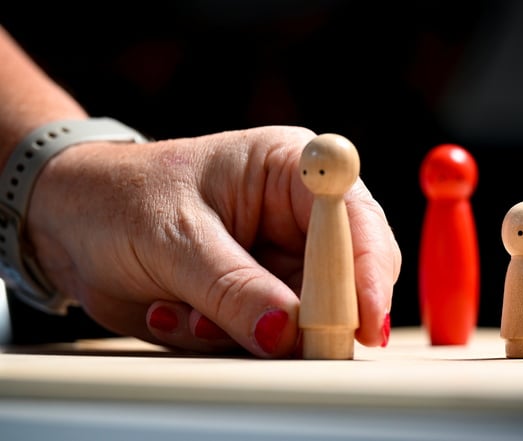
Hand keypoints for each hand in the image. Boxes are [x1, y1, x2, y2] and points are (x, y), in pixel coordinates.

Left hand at [26, 125, 400, 357]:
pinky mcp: (259, 296)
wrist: (71, 225)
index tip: (364, 320)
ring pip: (307, 316)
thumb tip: (288, 331)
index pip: (354, 217)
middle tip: (276, 340)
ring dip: (249, 330)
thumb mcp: (175, 239)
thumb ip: (234, 288)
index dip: (367, 268)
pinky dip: (223, 339)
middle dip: (311, 315)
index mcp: (289, 169)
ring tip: (184, 310)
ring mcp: (279, 260)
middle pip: (347, 275)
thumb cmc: (120, 200)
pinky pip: (268, 337)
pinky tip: (176, 312)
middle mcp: (296, 215)